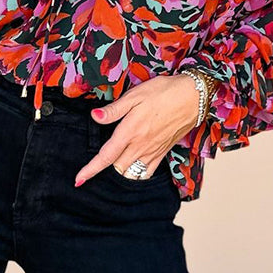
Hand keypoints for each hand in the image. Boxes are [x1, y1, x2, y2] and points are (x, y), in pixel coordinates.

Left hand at [73, 73, 202, 185]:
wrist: (194, 97)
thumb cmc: (165, 92)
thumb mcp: (136, 95)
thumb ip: (114, 110)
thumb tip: (95, 116)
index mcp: (129, 132)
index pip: (105, 156)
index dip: (90, 170)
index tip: (78, 180)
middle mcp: (140, 146)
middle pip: (116, 169)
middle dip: (104, 170)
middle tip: (95, 167)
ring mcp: (153, 151)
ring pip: (131, 173)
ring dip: (120, 172)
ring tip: (113, 166)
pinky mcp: (163, 152)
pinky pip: (147, 172)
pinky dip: (137, 173)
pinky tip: (133, 166)